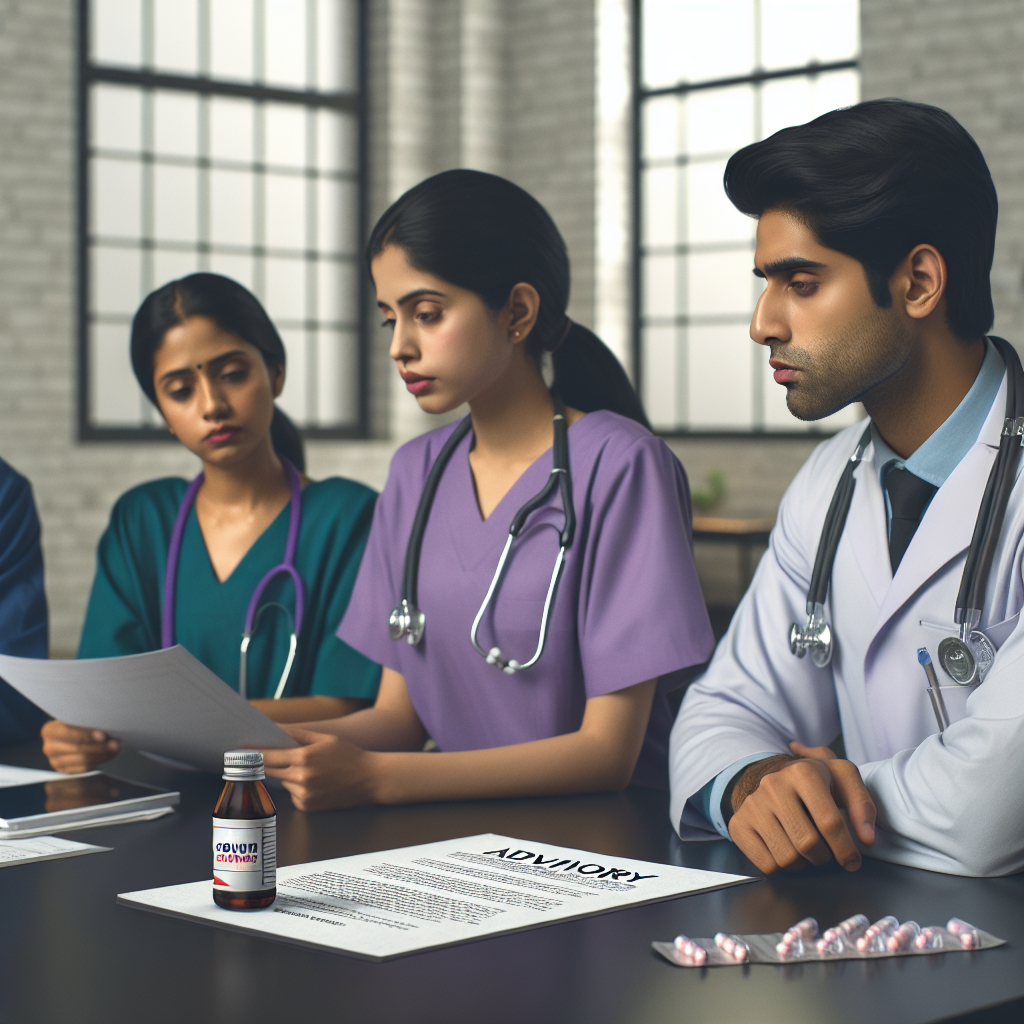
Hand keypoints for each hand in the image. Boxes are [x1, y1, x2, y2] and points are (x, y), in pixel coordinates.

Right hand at [40, 720, 119, 773]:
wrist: (71, 733)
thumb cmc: (78, 722)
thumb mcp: (78, 717)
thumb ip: (86, 720)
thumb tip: (104, 725)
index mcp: (49, 731)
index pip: (68, 733)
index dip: (86, 734)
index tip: (103, 735)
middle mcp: (49, 747)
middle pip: (77, 748)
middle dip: (100, 746)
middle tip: (116, 743)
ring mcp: (55, 761)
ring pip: (83, 760)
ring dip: (103, 754)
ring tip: (116, 748)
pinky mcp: (64, 770)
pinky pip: (85, 768)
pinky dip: (99, 760)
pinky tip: (108, 754)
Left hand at [261, 726, 376, 811]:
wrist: (370, 779)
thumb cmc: (349, 755)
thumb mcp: (325, 738)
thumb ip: (298, 734)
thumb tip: (276, 728)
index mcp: (304, 758)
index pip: (269, 756)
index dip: (253, 753)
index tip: (240, 750)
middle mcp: (301, 778)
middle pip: (270, 770)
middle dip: (265, 764)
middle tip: (256, 758)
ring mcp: (303, 794)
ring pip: (283, 782)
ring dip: (287, 775)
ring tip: (309, 769)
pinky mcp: (307, 806)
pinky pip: (293, 794)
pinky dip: (298, 787)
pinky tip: (315, 782)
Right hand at [727, 747, 875, 874]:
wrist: (771, 777)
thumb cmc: (815, 783)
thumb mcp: (843, 780)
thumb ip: (863, 805)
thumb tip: (867, 838)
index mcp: (803, 772)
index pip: (830, 823)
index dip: (846, 849)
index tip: (852, 861)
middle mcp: (773, 785)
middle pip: (808, 844)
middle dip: (824, 856)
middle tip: (825, 851)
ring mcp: (753, 804)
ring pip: (786, 858)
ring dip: (803, 863)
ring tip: (804, 848)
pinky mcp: (739, 823)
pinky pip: (766, 865)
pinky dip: (781, 866)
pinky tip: (785, 848)